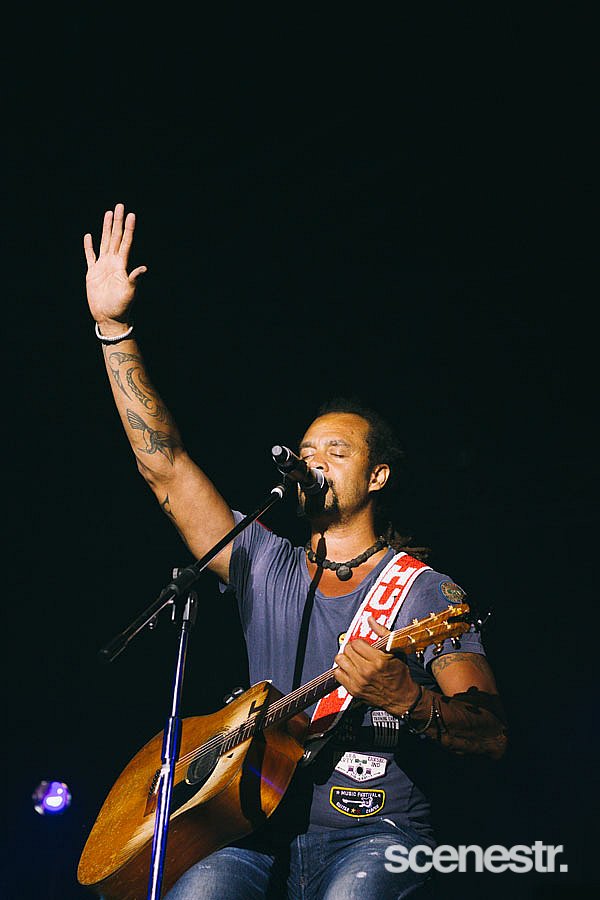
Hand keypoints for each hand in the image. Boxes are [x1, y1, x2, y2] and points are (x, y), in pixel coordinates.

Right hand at [83, 203, 146, 330]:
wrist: (109, 317)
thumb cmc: (121, 306)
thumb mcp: (130, 292)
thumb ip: (134, 279)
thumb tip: (143, 268)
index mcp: (122, 265)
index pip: (126, 242)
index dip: (129, 228)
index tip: (131, 214)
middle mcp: (113, 262)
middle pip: (115, 237)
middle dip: (117, 222)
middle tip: (119, 205)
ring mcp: (103, 266)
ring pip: (104, 242)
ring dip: (106, 228)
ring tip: (108, 214)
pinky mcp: (92, 273)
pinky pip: (90, 256)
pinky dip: (88, 247)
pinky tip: (89, 236)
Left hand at [333, 615, 419, 712]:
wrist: (402, 698)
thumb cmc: (400, 673)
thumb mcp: (396, 650)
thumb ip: (382, 632)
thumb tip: (369, 619)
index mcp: (378, 660)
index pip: (356, 643)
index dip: (360, 643)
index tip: (365, 647)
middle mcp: (366, 671)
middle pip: (346, 650)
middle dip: (352, 649)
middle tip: (359, 653)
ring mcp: (359, 682)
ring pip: (339, 661)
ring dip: (345, 658)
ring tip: (354, 660)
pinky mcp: (353, 690)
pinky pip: (337, 674)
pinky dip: (342, 670)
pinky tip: (351, 670)